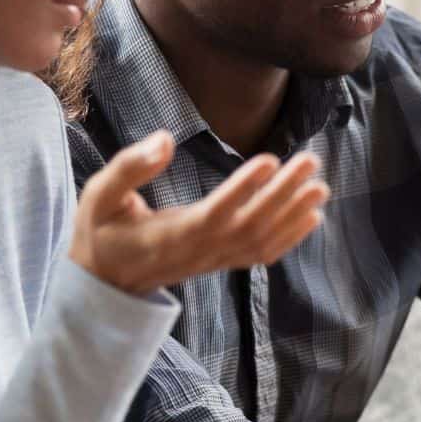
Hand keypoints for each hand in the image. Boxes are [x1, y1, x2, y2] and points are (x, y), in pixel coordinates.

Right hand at [68, 130, 328, 294]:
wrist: (103, 282)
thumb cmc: (100, 231)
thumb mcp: (99, 195)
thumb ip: (129, 167)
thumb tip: (164, 139)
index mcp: (167, 236)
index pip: (213, 214)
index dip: (242, 190)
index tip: (269, 161)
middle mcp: (196, 252)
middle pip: (248, 226)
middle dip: (282, 194)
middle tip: (310, 161)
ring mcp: (211, 261)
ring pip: (260, 241)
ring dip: (293, 214)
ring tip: (320, 184)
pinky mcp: (219, 262)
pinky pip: (260, 255)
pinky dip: (290, 237)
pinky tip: (312, 216)